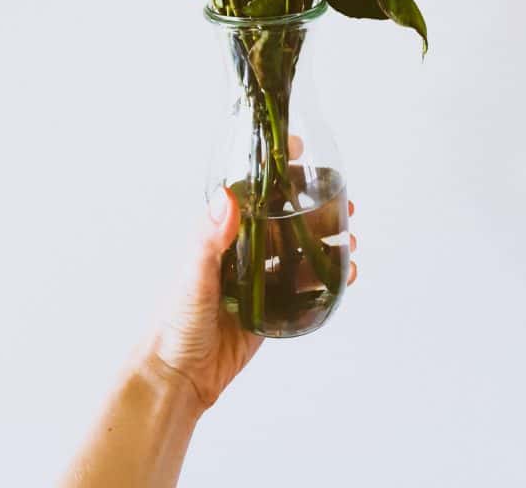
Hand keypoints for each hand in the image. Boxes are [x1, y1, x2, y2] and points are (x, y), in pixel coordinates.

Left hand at [151, 176, 356, 412]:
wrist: (178, 377)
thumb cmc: (174, 322)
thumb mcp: (192, 275)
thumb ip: (209, 238)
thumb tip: (227, 198)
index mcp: (221, 234)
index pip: (252, 191)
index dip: (276, 168)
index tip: (300, 147)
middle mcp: (243, 251)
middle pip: (285, 218)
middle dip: (315, 205)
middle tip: (344, 199)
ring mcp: (260, 279)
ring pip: (301, 250)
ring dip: (327, 241)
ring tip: (350, 240)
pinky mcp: (272, 308)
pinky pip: (305, 287)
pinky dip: (328, 278)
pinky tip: (346, 274)